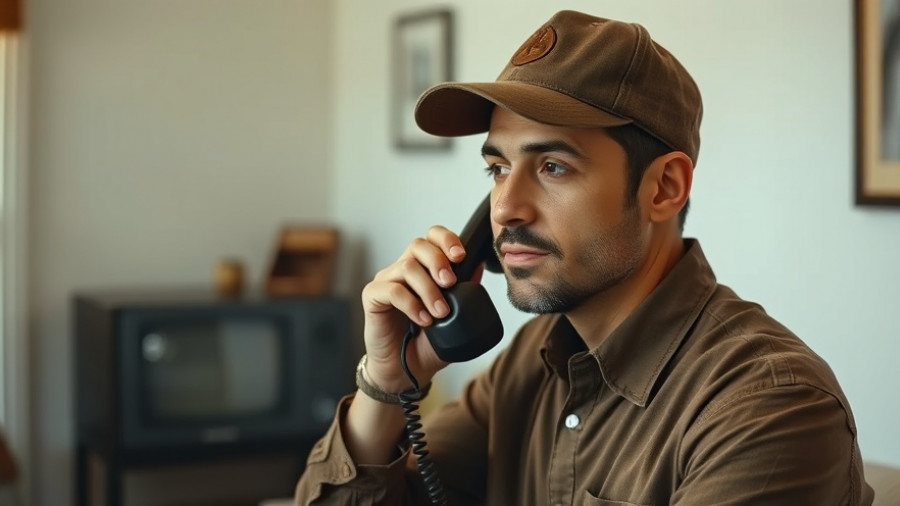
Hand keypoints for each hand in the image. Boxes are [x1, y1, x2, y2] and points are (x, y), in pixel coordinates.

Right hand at [360, 225, 466, 392]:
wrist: (405, 372)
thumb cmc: (427, 344)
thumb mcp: (455, 318)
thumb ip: (466, 293)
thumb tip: (479, 266)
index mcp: (423, 268)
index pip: (432, 238)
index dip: (446, 239)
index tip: (461, 256)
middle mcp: (403, 270)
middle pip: (418, 245)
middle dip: (438, 261)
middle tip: (451, 284)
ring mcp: (386, 282)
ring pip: (407, 267)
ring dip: (429, 290)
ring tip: (440, 313)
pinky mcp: (372, 297)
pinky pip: (392, 290)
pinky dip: (412, 304)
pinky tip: (423, 320)